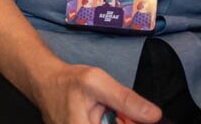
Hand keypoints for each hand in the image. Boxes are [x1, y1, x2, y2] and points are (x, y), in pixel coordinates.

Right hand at [30, 60, 160, 123]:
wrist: (45, 83)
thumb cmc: (68, 82)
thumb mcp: (97, 83)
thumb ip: (126, 100)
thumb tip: (155, 116)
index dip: (130, 123)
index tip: (135, 116)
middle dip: (125, 122)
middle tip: (115, 110)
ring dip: (117, 122)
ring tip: (108, 110)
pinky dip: (111, 122)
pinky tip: (106, 115)